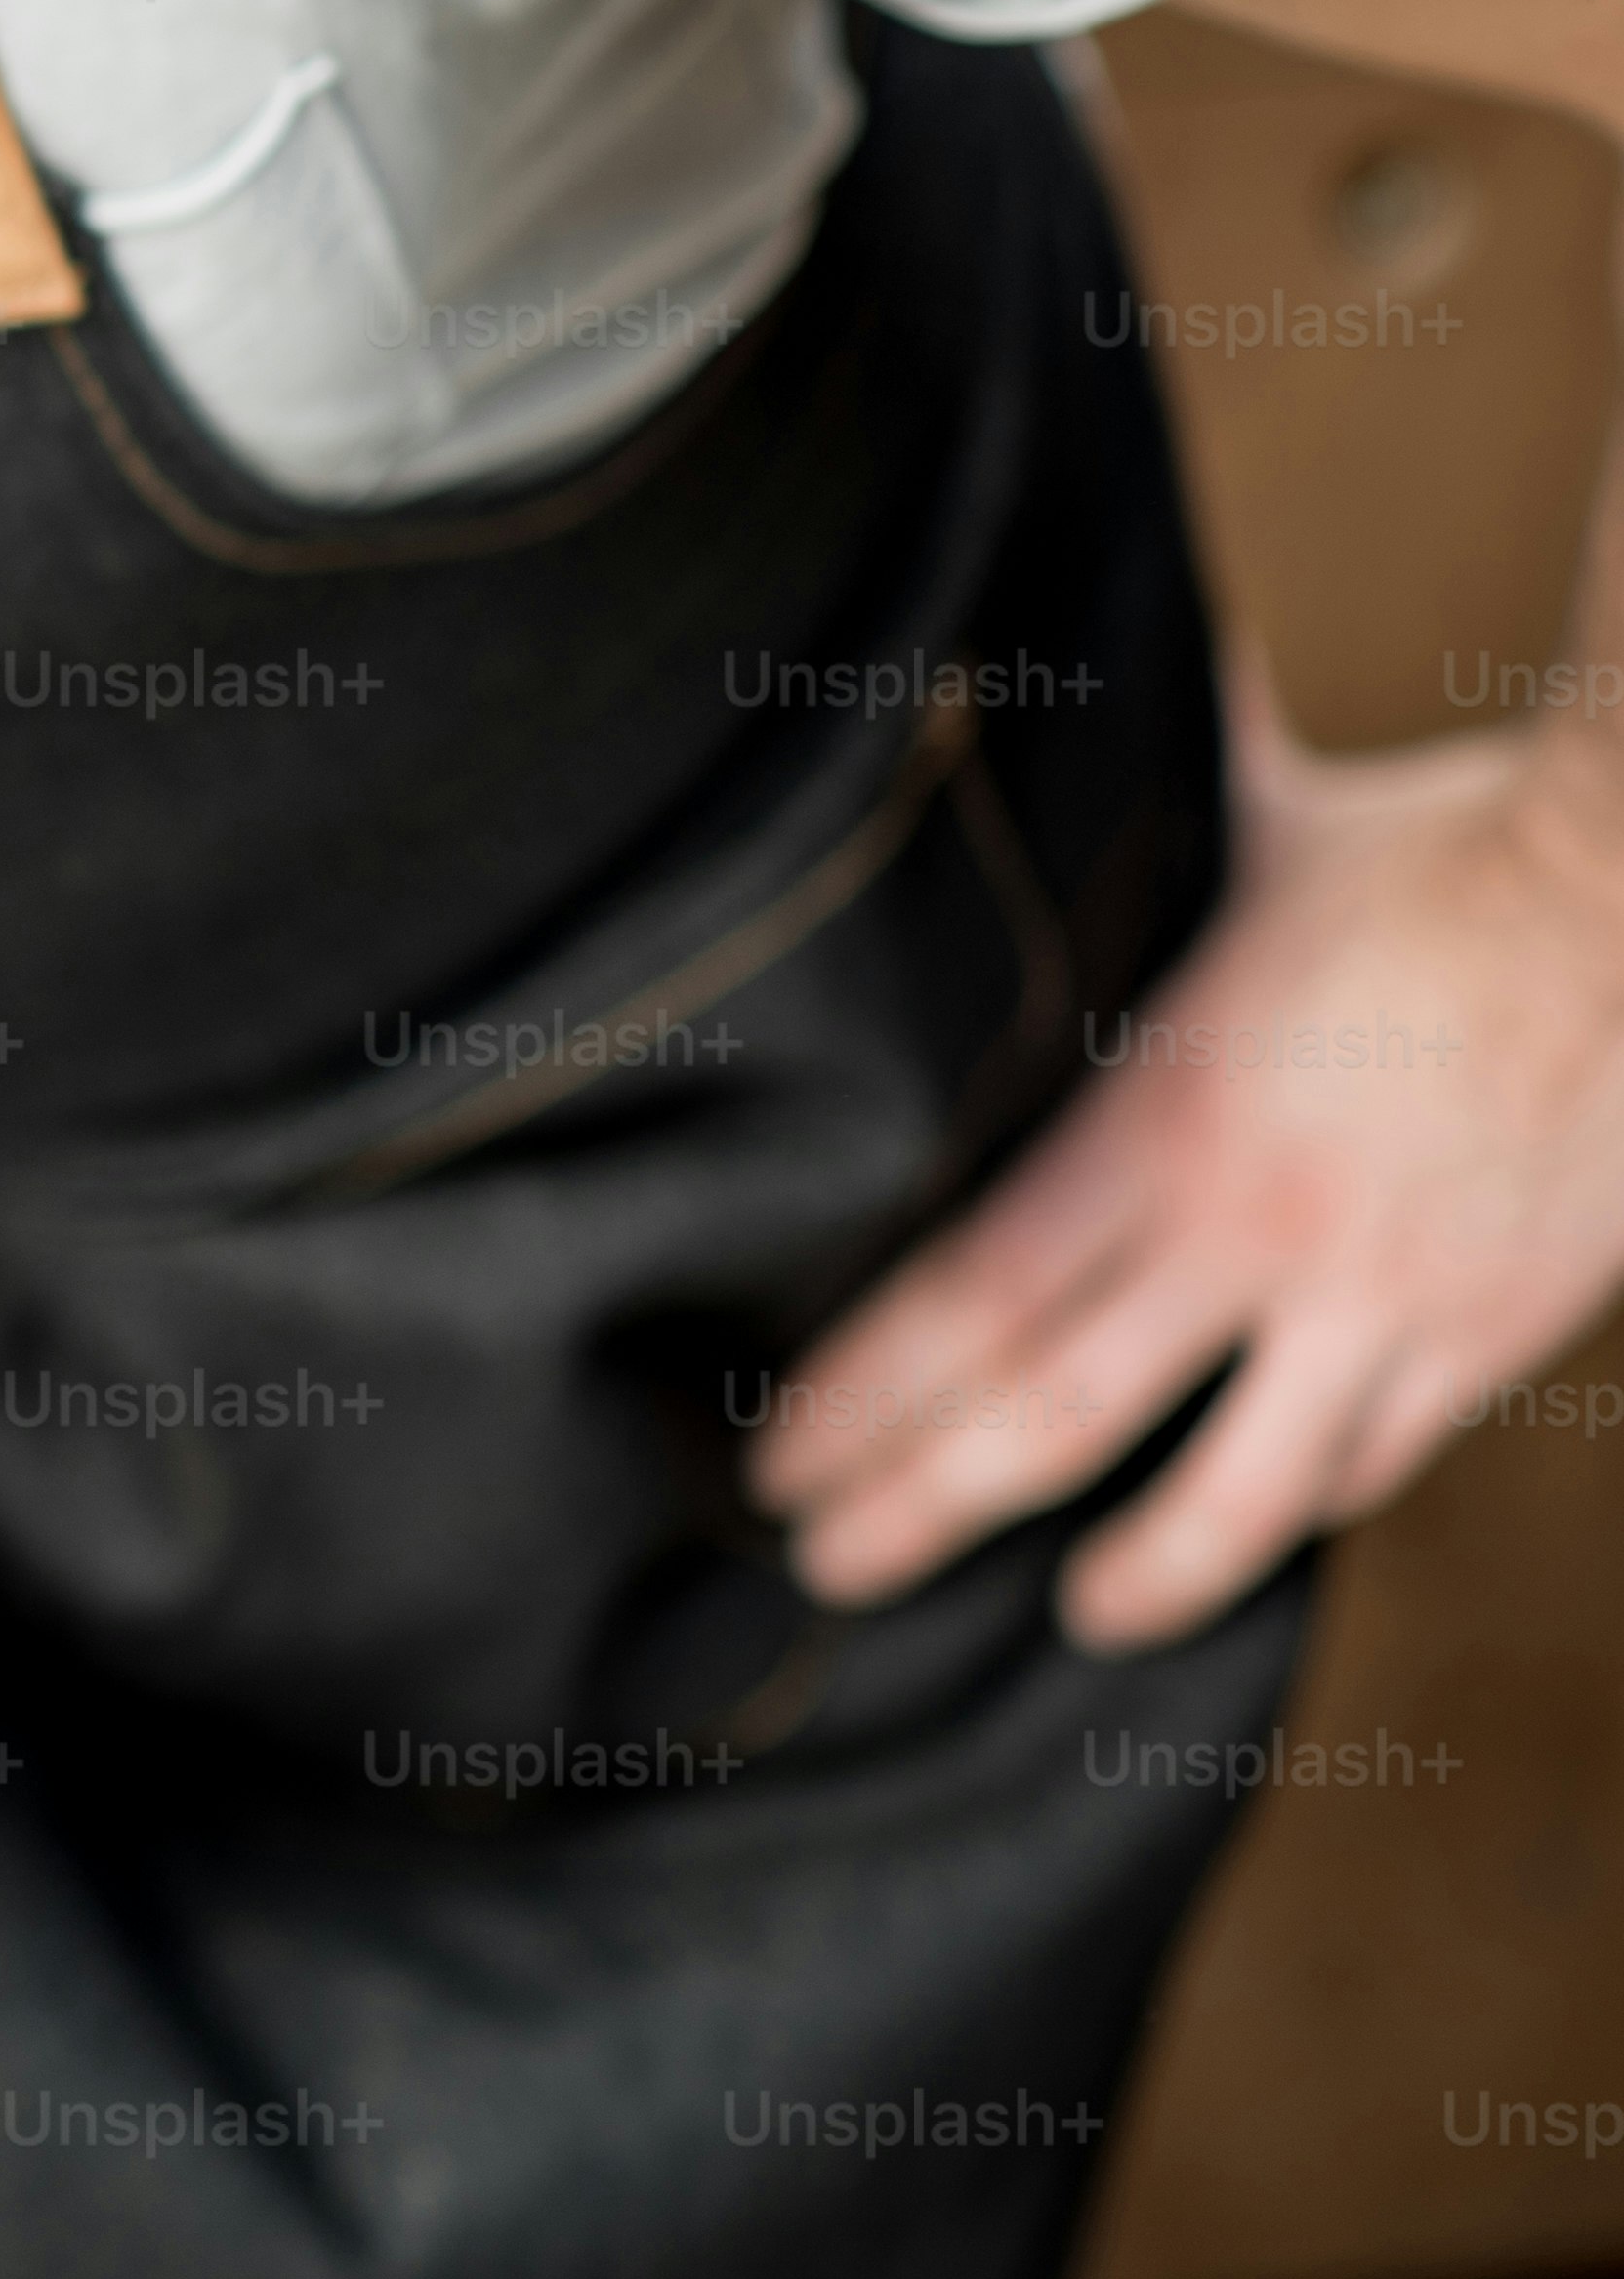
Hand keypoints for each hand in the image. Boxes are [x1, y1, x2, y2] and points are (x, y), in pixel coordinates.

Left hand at [758, 660, 1623, 1648]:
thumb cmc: (1443, 846)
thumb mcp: (1247, 827)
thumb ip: (1127, 796)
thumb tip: (985, 662)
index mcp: (1165, 1120)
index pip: (966, 1302)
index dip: (863, 1399)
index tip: (781, 1460)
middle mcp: (1259, 1233)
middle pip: (1052, 1417)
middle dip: (924, 1506)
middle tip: (831, 1565)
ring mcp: (1386, 1298)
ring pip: (1238, 1493)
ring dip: (1140, 1568)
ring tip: (1072, 1616)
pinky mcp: (1498, 1328)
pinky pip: (1376, 1453)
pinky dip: (1300, 1507)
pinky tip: (1254, 1529)